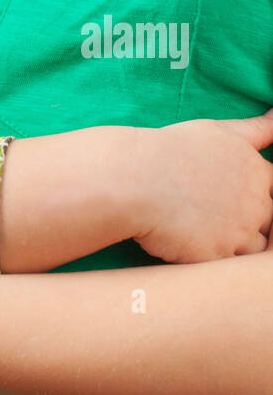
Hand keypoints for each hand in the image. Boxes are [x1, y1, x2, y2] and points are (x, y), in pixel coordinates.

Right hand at [132, 110, 272, 261]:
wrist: (135, 178)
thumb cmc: (172, 149)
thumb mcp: (219, 130)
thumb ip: (258, 128)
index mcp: (257, 172)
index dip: (262, 193)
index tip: (236, 193)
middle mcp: (256, 203)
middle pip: (271, 221)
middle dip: (250, 218)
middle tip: (215, 210)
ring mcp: (239, 232)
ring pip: (256, 249)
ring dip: (237, 241)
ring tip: (206, 229)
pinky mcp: (218, 257)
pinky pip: (228, 266)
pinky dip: (214, 256)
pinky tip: (192, 241)